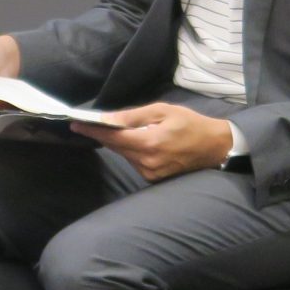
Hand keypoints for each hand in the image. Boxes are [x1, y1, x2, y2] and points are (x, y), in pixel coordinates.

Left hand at [74, 104, 236, 181]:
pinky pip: (134, 162)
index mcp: (148, 143)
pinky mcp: (153, 179)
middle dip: (102, 135)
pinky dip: (131, 151)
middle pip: (116, 147)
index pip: (112, 138)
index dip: (92, 131)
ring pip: (124, 155)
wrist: (214, 146)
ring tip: (117, 130)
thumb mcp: (163, 111)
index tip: (75, 124)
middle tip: (88, 124)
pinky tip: (137, 142)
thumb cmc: (190, 123)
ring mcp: (150, 173)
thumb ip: (133, 116)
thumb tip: (107, 118)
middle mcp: (146, 162)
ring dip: (118, 143)